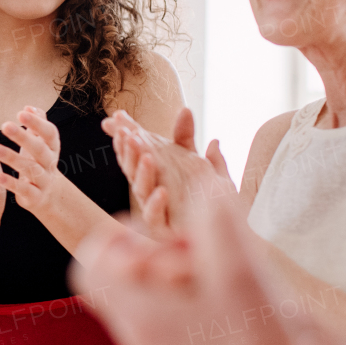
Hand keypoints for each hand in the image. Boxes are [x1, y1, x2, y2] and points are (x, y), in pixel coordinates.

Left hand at [0, 106, 64, 215]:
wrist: (47, 195)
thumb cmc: (38, 162)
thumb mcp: (40, 143)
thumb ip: (37, 125)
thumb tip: (30, 107)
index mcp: (52, 148)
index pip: (49, 133)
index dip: (37, 123)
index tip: (21, 112)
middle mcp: (50, 163)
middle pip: (39, 149)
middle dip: (23, 137)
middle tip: (5, 125)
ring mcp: (44, 181)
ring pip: (30, 169)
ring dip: (12, 158)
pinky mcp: (35, 197)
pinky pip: (23, 189)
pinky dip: (11, 183)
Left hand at [71, 198, 311, 344]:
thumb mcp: (243, 273)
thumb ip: (219, 223)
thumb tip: (206, 186)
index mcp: (141, 319)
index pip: (90, 265)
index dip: (116, 238)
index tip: (155, 232)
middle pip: (119, 290)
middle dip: (153, 261)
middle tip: (196, 254)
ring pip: (147, 319)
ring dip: (175, 291)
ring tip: (221, 284)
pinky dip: (191, 322)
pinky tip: (234, 320)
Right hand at [102, 107, 237, 233]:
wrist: (227, 233)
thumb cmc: (208, 199)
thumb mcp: (197, 163)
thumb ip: (187, 139)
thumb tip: (185, 110)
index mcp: (152, 175)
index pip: (133, 154)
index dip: (125, 137)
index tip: (118, 118)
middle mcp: (149, 192)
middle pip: (132, 170)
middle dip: (129, 151)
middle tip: (128, 134)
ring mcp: (155, 210)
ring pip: (141, 191)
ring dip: (142, 173)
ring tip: (148, 157)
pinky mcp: (164, 230)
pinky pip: (155, 218)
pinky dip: (157, 204)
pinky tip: (162, 191)